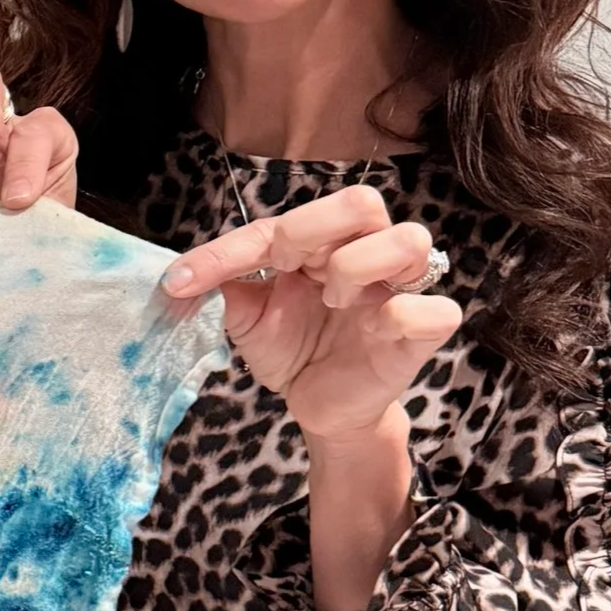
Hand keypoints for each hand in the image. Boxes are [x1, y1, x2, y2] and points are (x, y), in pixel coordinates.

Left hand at [161, 185, 461, 445]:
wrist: (320, 408)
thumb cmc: (294, 352)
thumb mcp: (250, 321)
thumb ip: (230, 290)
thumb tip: (190, 272)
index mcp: (323, 244)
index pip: (283, 222)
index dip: (227, 249)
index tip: (180, 282)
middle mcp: (367, 252)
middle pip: (362, 201)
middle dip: (311, 230)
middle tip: (287, 268)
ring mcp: (401, 289)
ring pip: (408, 240)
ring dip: (357, 266)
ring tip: (333, 301)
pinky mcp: (425, 330)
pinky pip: (430, 308)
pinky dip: (394, 317)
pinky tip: (371, 333)